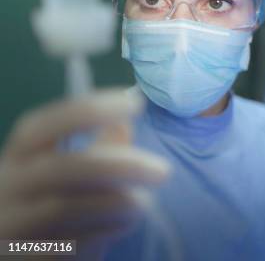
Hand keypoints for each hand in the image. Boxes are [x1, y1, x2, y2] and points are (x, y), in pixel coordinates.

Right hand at [0, 89, 170, 255]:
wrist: (24, 249)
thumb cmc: (49, 199)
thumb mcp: (64, 169)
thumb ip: (95, 147)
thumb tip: (124, 124)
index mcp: (18, 156)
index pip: (44, 125)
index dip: (89, 110)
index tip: (136, 103)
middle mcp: (7, 187)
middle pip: (64, 168)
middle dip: (121, 165)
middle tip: (163, 171)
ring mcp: (13, 225)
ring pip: (68, 208)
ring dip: (119, 203)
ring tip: (144, 203)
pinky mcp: (30, 255)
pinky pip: (74, 242)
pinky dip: (109, 230)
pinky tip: (125, 223)